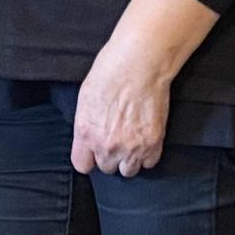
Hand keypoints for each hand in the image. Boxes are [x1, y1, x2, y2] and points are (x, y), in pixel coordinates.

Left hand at [72, 0, 219, 177]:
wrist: (139, 64)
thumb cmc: (110, 73)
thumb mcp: (85, 99)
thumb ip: (86, 125)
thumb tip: (88, 138)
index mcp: (86, 133)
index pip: (82, 165)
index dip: (89, 158)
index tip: (93, 153)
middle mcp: (107, 146)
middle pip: (107, 168)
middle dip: (110, 156)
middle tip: (117, 138)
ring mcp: (131, 147)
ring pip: (128, 171)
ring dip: (129, 159)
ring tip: (132, 141)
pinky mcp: (153, 143)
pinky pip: (149, 162)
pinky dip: (148, 154)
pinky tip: (145, 140)